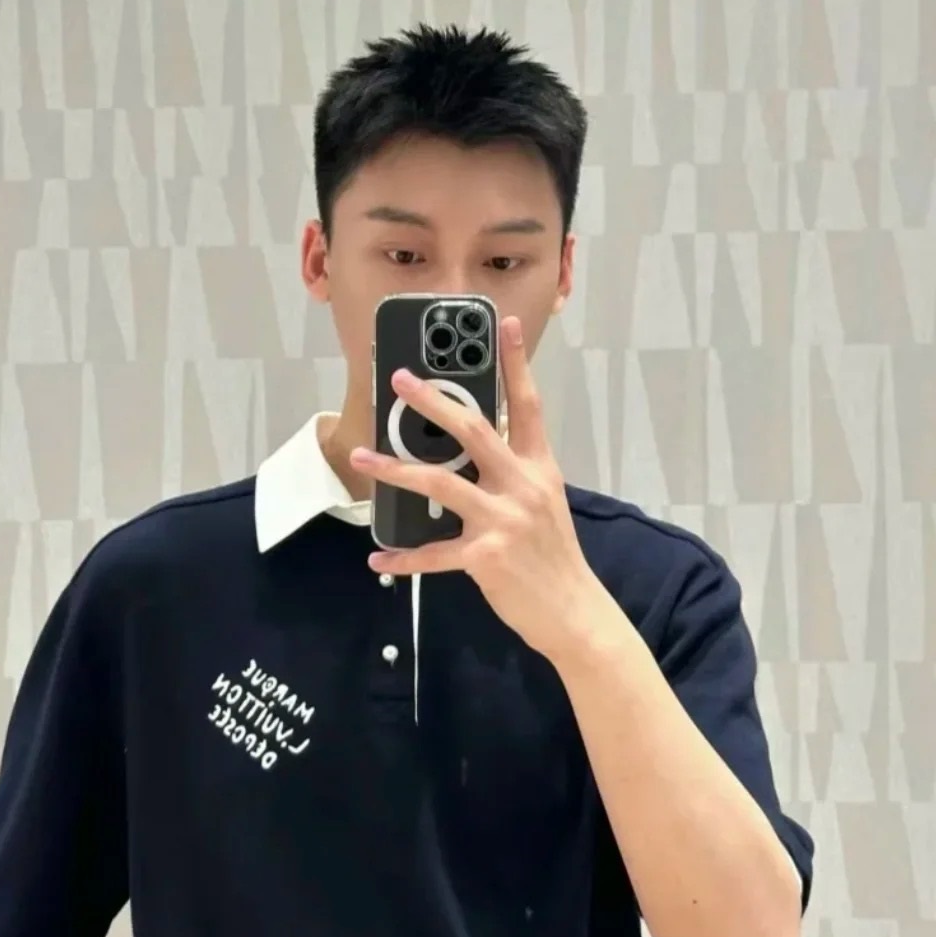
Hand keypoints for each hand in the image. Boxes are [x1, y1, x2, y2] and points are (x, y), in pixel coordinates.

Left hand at [351, 316, 608, 666]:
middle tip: (401, 380)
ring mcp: (503, 521)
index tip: (503, 325)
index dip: (515, 363)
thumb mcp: (545, 503)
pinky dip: (403, 558)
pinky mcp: (484, 557)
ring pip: (439, 483)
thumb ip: (514, 472)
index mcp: (539, 468)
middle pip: (472, 431)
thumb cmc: (553, 556)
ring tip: (362, 455)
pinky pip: (432, 555)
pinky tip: (380, 559)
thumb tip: (473, 448)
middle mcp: (522, 487)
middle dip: (432, 402)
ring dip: (394, 468)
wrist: (573, 611)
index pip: (528, 406)